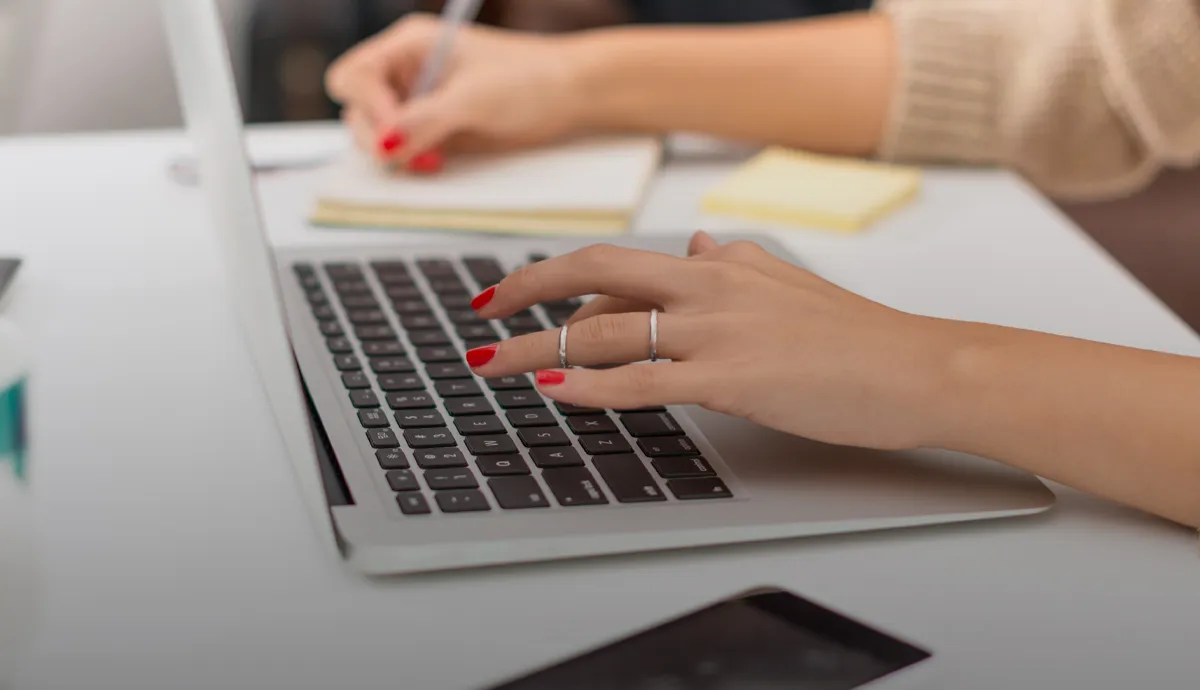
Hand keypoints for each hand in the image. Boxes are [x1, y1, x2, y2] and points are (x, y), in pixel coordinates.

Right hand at [325, 14, 587, 172]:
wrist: (570, 96)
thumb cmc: (530, 77)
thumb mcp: (474, 98)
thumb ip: (425, 121)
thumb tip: (384, 146)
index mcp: (409, 45)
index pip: (355, 75)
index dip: (369, 106)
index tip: (398, 131)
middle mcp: (407, 72)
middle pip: (357, 108)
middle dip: (378, 135)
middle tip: (414, 153)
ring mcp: (418, 104)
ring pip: (377, 135)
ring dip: (395, 153)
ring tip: (432, 160)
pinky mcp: (434, 132)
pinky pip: (404, 152)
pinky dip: (411, 162)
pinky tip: (436, 163)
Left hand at [466, 233, 961, 451]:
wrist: (917, 369)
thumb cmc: (857, 336)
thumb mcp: (788, 282)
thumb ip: (736, 264)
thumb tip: (700, 245)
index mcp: (720, 265)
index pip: (621, 268)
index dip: (560, 283)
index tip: (520, 296)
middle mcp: (711, 286)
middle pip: (595, 276)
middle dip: (525, 293)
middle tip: (478, 313)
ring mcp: (719, 330)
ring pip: (606, 331)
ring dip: (536, 349)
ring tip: (492, 368)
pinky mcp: (733, 379)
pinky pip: (644, 380)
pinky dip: (590, 384)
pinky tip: (554, 391)